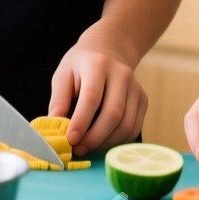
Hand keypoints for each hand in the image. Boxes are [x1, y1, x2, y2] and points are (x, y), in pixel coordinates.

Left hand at [48, 36, 146, 156]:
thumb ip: (59, 99)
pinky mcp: (143, 100)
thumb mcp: (63, 74)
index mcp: (97, 65)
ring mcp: (136, 88)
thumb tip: (55, 125)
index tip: (70, 139)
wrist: (109, 50)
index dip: (81, 121)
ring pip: (126, 124)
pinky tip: (103, 142)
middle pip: (113, 113)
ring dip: (106, 143)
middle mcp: (121, 75)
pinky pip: (134, 127)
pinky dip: (118, 141)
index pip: (92, 97)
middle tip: (78, 149)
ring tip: (88, 147)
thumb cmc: (82, 65)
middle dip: (94, 137)